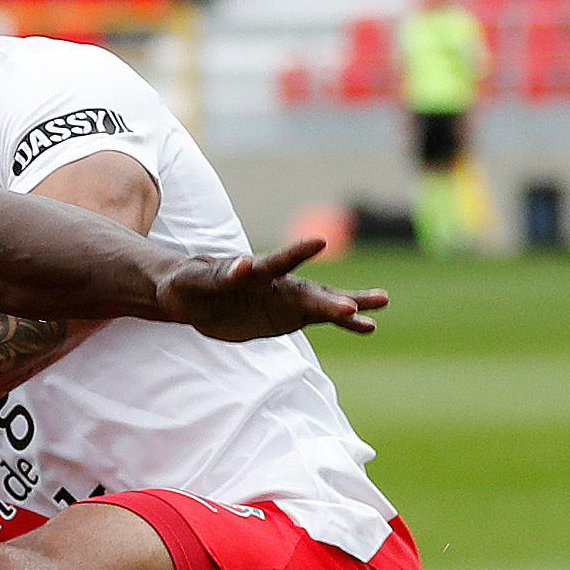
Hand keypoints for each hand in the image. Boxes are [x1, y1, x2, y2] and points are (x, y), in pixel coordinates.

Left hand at [154, 239, 384, 341]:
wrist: (194, 297)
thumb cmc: (189, 283)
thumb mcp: (195, 280)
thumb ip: (218, 275)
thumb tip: (241, 265)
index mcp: (254, 270)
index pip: (277, 261)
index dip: (297, 252)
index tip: (320, 242)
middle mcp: (277, 283)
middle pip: (311, 290)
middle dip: (335, 299)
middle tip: (363, 302)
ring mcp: (287, 299)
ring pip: (325, 303)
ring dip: (351, 306)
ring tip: (381, 304)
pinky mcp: (290, 316)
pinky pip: (322, 320)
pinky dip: (345, 323)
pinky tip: (369, 327)